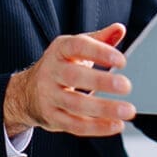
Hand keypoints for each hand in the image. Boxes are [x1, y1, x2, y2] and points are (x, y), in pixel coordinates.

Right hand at [3, 23, 135, 136]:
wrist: (28, 92)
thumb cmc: (61, 66)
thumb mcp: (76, 49)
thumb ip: (100, 39)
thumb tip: (119, 29)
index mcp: (59, 50)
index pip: (77, 46)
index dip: (99, 52)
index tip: (121, 60)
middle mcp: (51, 72)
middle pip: (74, 77)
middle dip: (101, 82)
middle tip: (126, 85)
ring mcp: (50, 96)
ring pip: (76, 105)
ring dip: (104, 109)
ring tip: (128, 110)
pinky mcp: (52, 117)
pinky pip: (75, 125)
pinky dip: (98, 127)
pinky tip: (116, 125)